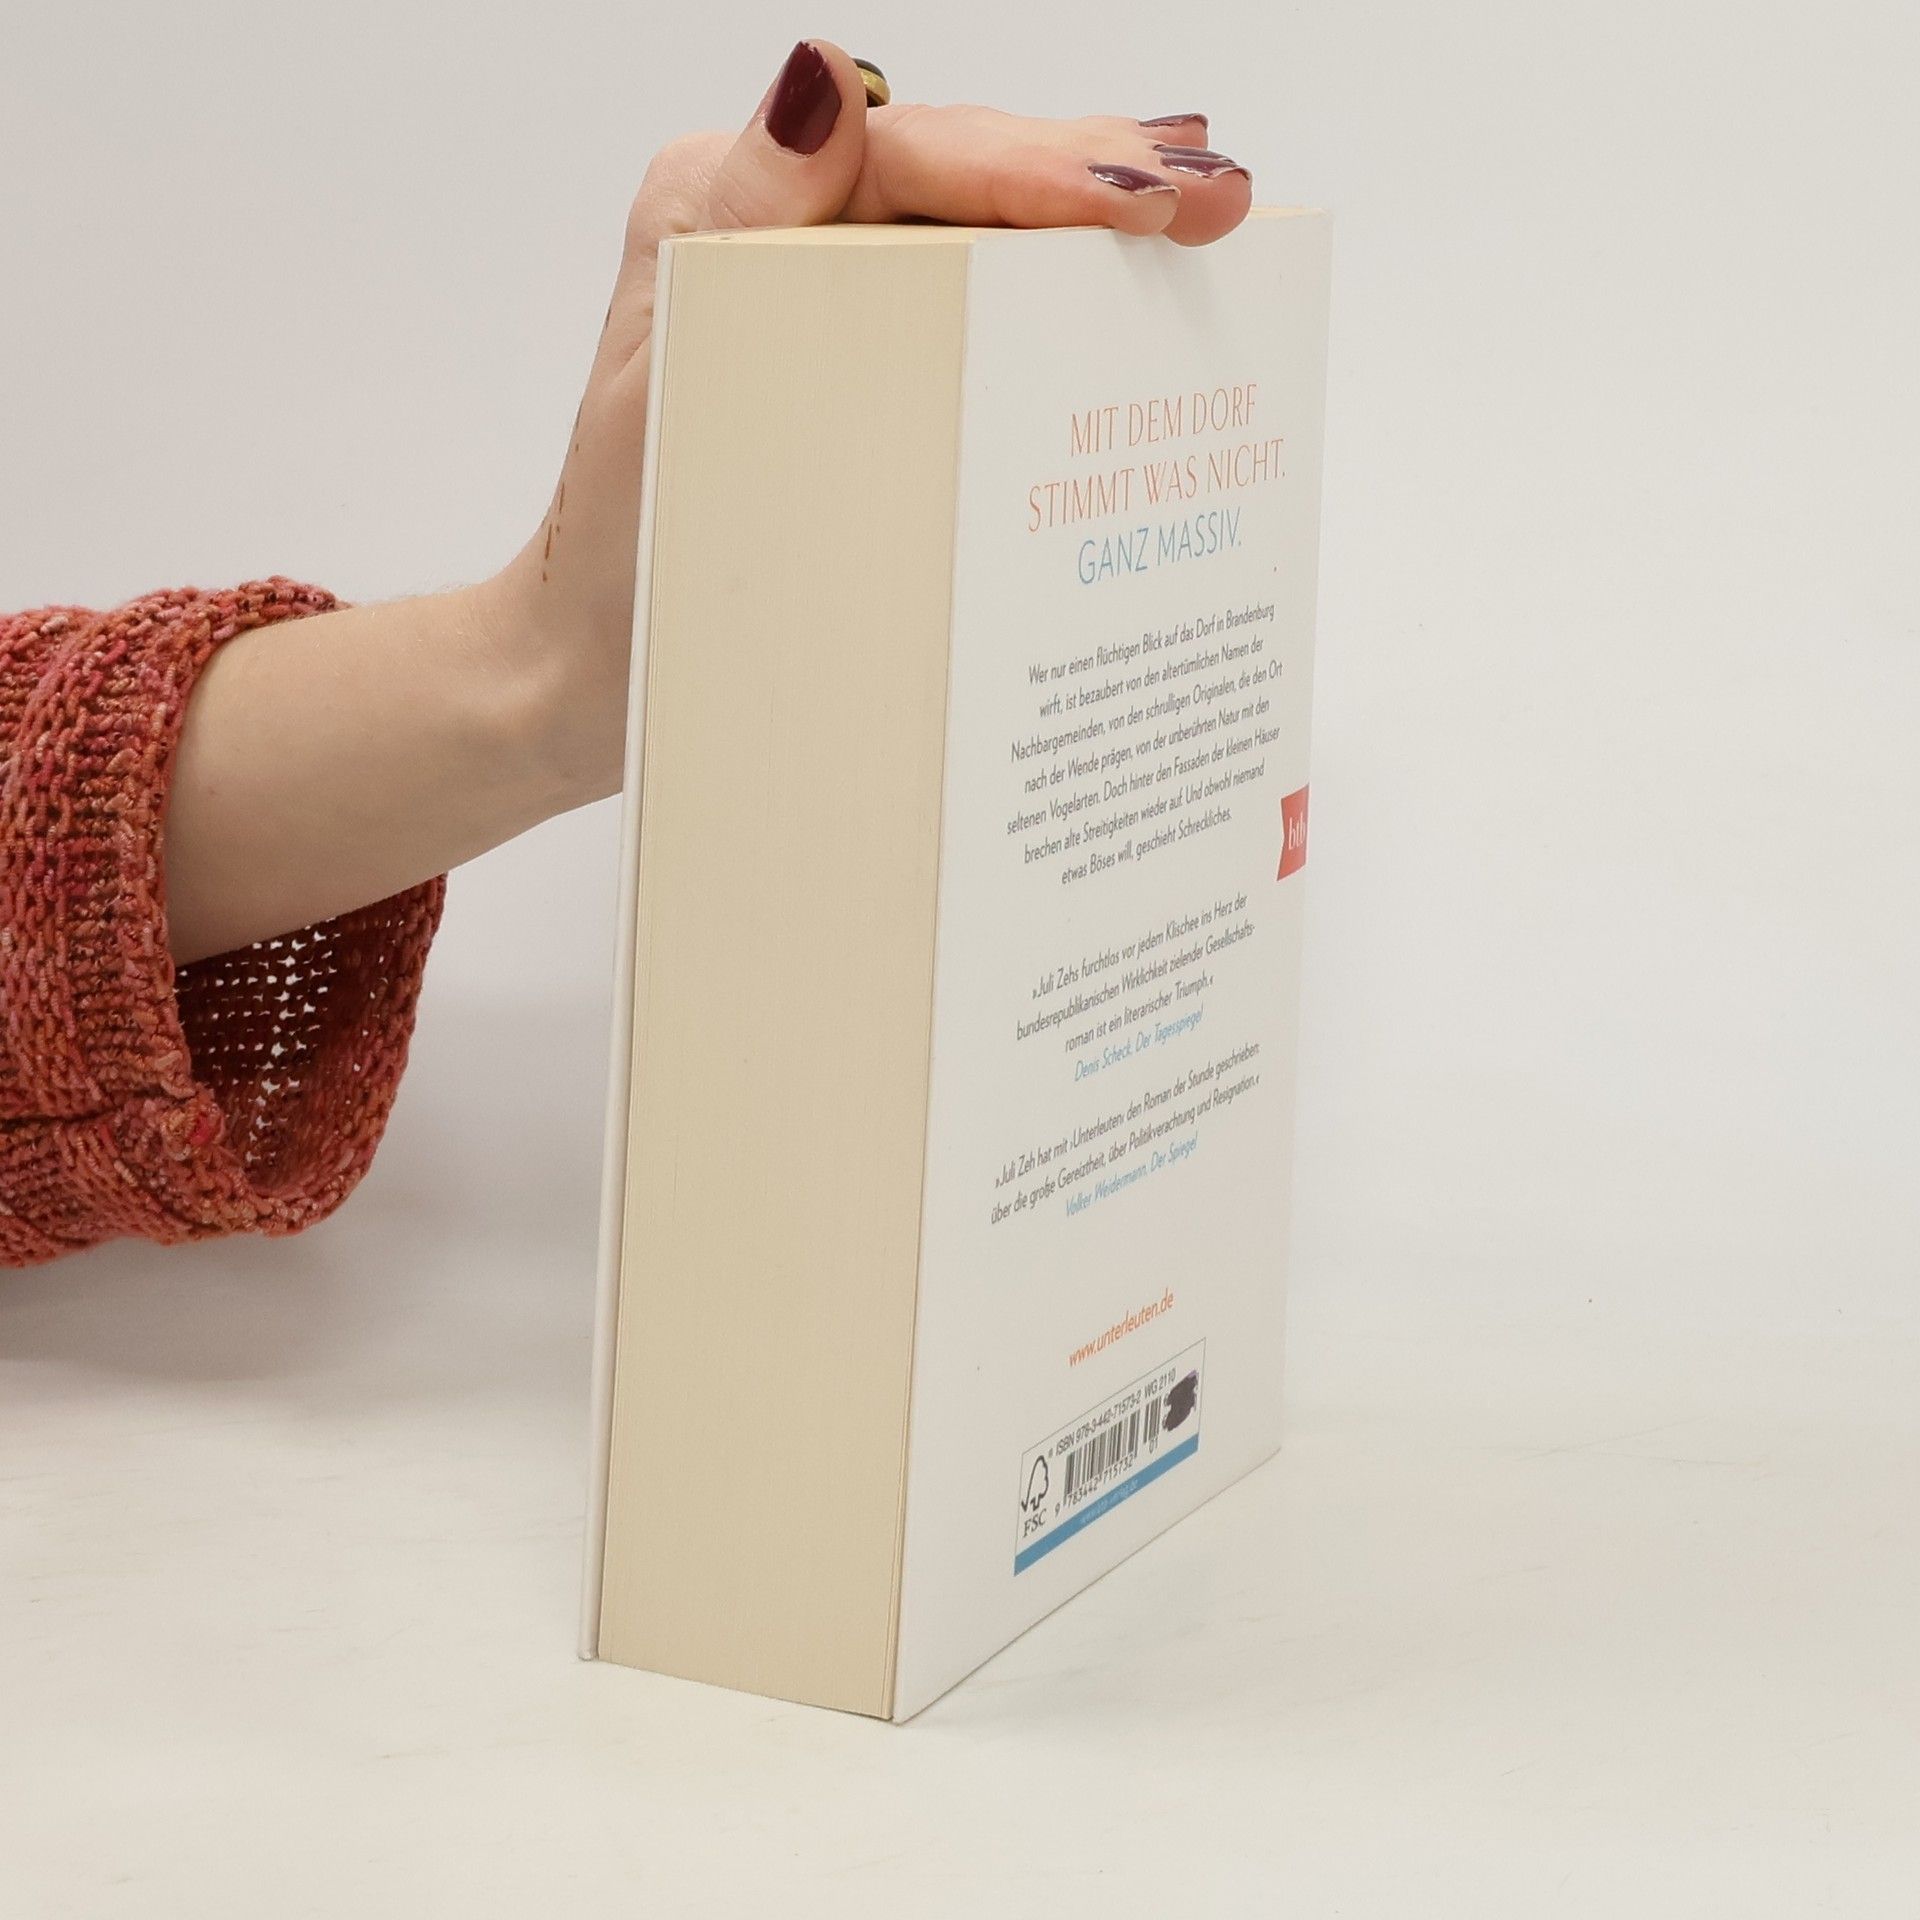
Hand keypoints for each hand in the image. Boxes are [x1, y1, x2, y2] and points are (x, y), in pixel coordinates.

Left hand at [166, 45, 1251, 963]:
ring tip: (1205, 222)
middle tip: (1219, 201)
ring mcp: (832, 304)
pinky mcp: (866, 374)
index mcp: (732, 205)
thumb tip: (824, 82)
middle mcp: (788, 235)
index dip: (1045, 167)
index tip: (1151, 202)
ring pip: (988, 240)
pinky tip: (1131, 306)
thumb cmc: (617, 549)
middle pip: (972, 177)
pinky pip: (974, 318)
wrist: (596, 666)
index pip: (919, 155)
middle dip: (1103, 182)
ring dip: (1099, 235)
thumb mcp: (661, 383)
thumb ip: (736, 223)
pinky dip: (1058, 309)